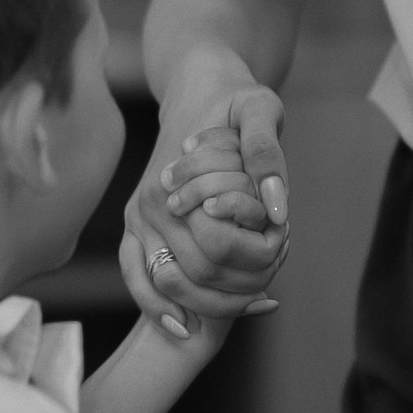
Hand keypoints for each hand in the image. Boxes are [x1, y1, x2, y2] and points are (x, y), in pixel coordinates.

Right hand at [124, 71, 291, 325]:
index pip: (217, 250)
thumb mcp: (261, 108)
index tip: (278, 271)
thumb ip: (267, 152)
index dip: (253, 268)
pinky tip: (189, 326)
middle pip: (193, 275)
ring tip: (247, 305)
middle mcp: (150, 206)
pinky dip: (159, 307)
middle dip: (233, 293)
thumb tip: (276, 209)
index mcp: (178, 181)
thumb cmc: (232, 98)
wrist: (194, 85)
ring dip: (205, 306)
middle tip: (269, 294)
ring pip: (164, 286)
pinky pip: (137, 278)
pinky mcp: (134, 225)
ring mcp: (137, 218)